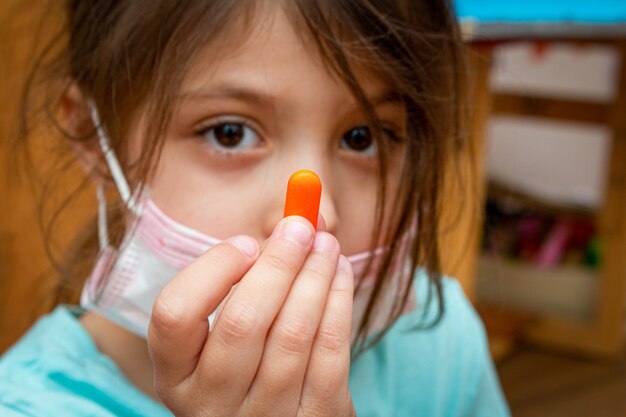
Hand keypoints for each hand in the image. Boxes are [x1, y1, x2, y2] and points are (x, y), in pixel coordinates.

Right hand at [147, 216, 355, 416]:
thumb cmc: (251, 361)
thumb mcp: (228, 330)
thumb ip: (250, 274)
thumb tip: (298, 215)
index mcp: (174, 374)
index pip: (174, 313)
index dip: (213, 269)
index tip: (247, 242)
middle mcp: (209, 402)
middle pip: (242, 321)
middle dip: (279, 263)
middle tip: (302, 227)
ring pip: (292, 334)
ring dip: (315, 276)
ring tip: (326, 244)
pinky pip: (329, 353)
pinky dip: (338, 302)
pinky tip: (340, 273)